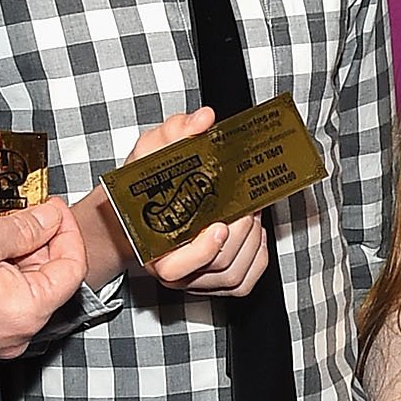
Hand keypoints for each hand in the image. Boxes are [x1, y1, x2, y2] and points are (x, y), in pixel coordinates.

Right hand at [0, 198, 86, 356]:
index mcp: (29, 311)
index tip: (54, 207)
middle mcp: (17, 332)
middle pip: (48, 277)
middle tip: (24, 208)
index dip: (67, 230)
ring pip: (22, 286)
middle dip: (40, 239)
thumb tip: (48, 218)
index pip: (73, 267)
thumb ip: (24, 226)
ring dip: (17, 253)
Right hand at [72, 108, 269, 295]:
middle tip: (247, 205)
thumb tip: (203, 119)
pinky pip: (243, 281)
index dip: (203, 251)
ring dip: (252, 243)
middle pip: (217, 266)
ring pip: (234, 275)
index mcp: (152, 246)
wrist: (143, 208)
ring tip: (252, 213)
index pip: (176, 268)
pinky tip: (255, 234)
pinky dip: (257, 258)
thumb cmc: (145, 185)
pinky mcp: (215, 281)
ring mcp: (195, 278)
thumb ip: (175, 133)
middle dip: (240, 233)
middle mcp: (174, 270)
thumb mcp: (151, 151)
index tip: (219, 225)